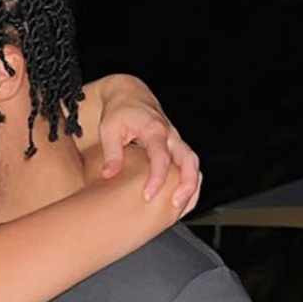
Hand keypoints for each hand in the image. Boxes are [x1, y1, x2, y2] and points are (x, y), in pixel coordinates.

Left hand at [96, 79, 200, 214]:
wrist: (129, 95)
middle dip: (186, 183)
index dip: (157, 178)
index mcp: (154, 129)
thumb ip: (112, 153)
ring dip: (191, 184)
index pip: (161, 157)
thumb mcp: (109, 129)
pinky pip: (189, 164)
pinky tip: (181, 199)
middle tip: (175, 205)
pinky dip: (189, 180)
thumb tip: (109, 175)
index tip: (148, 196)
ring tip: (181, 206)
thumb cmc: (119, 112)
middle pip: (188, 160)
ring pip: (193, 162)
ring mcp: (175, 140)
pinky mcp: (175, 146)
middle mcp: (170, 135)